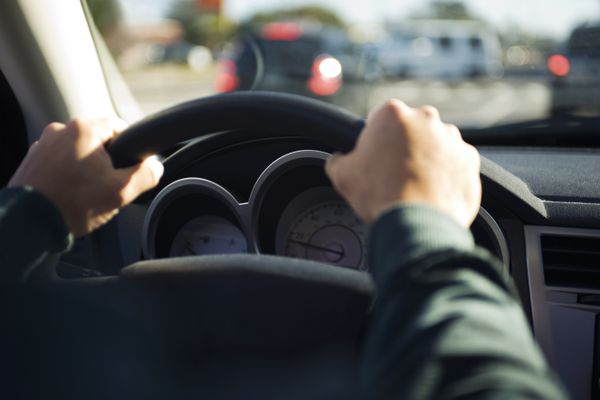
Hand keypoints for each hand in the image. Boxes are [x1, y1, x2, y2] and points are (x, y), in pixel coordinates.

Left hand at [8, 118, 163, 236]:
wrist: (29, 224)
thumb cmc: (72, 205)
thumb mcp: (121, 192)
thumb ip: (146, 175)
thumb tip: (155, 168)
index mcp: (84, 130)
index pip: (120, 127)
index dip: (131, 148)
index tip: (129, 167)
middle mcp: (60, 130)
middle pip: (98, 140)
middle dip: (106, 161)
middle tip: (106, 185)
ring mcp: (43, 144)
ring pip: (78, 151)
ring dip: (86, 168)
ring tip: (85, 193)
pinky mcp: (32, 159)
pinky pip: (60, 161)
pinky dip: (67, 174)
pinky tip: (70, 193)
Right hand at [325, 100, 480, 227]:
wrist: (418, 223)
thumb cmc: (380, 195)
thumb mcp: (342, 175)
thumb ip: (337, 160)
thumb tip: (337, 160)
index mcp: (392, 114)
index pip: (379, 120)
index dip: (374, 141)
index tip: (374, 158)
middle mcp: (426, 119)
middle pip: (410, 129)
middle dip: (403, 147)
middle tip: (393, 174)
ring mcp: (452, 138)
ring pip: (435, 145)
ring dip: (426, 159)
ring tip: (414, 186)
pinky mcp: (469, 159)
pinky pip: (455, 164)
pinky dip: (446, 175)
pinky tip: (432, 192)